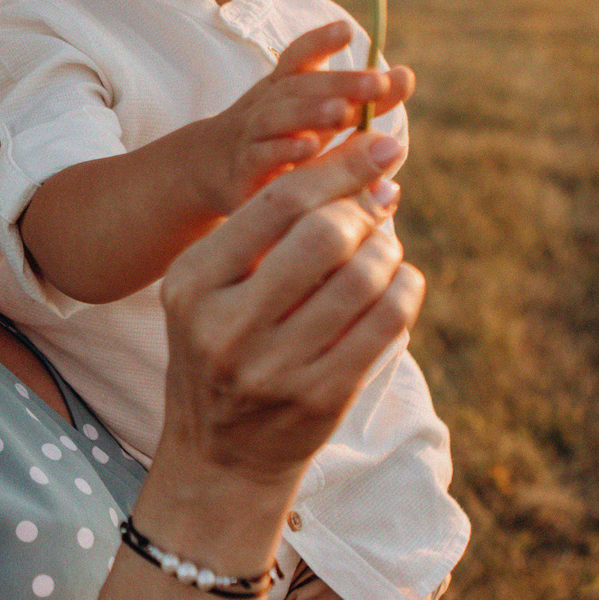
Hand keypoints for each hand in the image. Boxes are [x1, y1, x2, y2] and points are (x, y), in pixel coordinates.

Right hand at [157, 130, 424, 496]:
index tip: (383, 142)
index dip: (340, 166)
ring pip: (363, 278)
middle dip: (365, 210)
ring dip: (388, 251)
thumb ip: (266, 233)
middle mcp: (226, 325)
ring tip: (385, 249)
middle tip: (382, 203)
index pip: (278, 202)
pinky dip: (405, 290)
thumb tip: (367, 173)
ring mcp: (273, 368)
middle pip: (324, 234)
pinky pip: (386, 325)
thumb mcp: (214, 289)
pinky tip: (399, 283)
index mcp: (193, 283)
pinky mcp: (319, 399)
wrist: (219, 457)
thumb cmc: (224, 351)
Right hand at [191, 24, 412, 216]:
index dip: (320, 41)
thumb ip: (363, 99)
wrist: (216, 168)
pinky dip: (283, 150)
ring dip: (310, 112)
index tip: (347, 30)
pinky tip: (309, 148)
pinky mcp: (245, 171)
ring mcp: (252, 135)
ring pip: (277, 118)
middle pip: (298, 86)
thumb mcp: (321, 115)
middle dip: (338, 82)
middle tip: (376, 82)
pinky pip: (261, 157)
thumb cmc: (282, 136)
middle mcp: (267, 104)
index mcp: (285, 86)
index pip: (299, 56)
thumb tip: (405, 76)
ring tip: (342, 112)